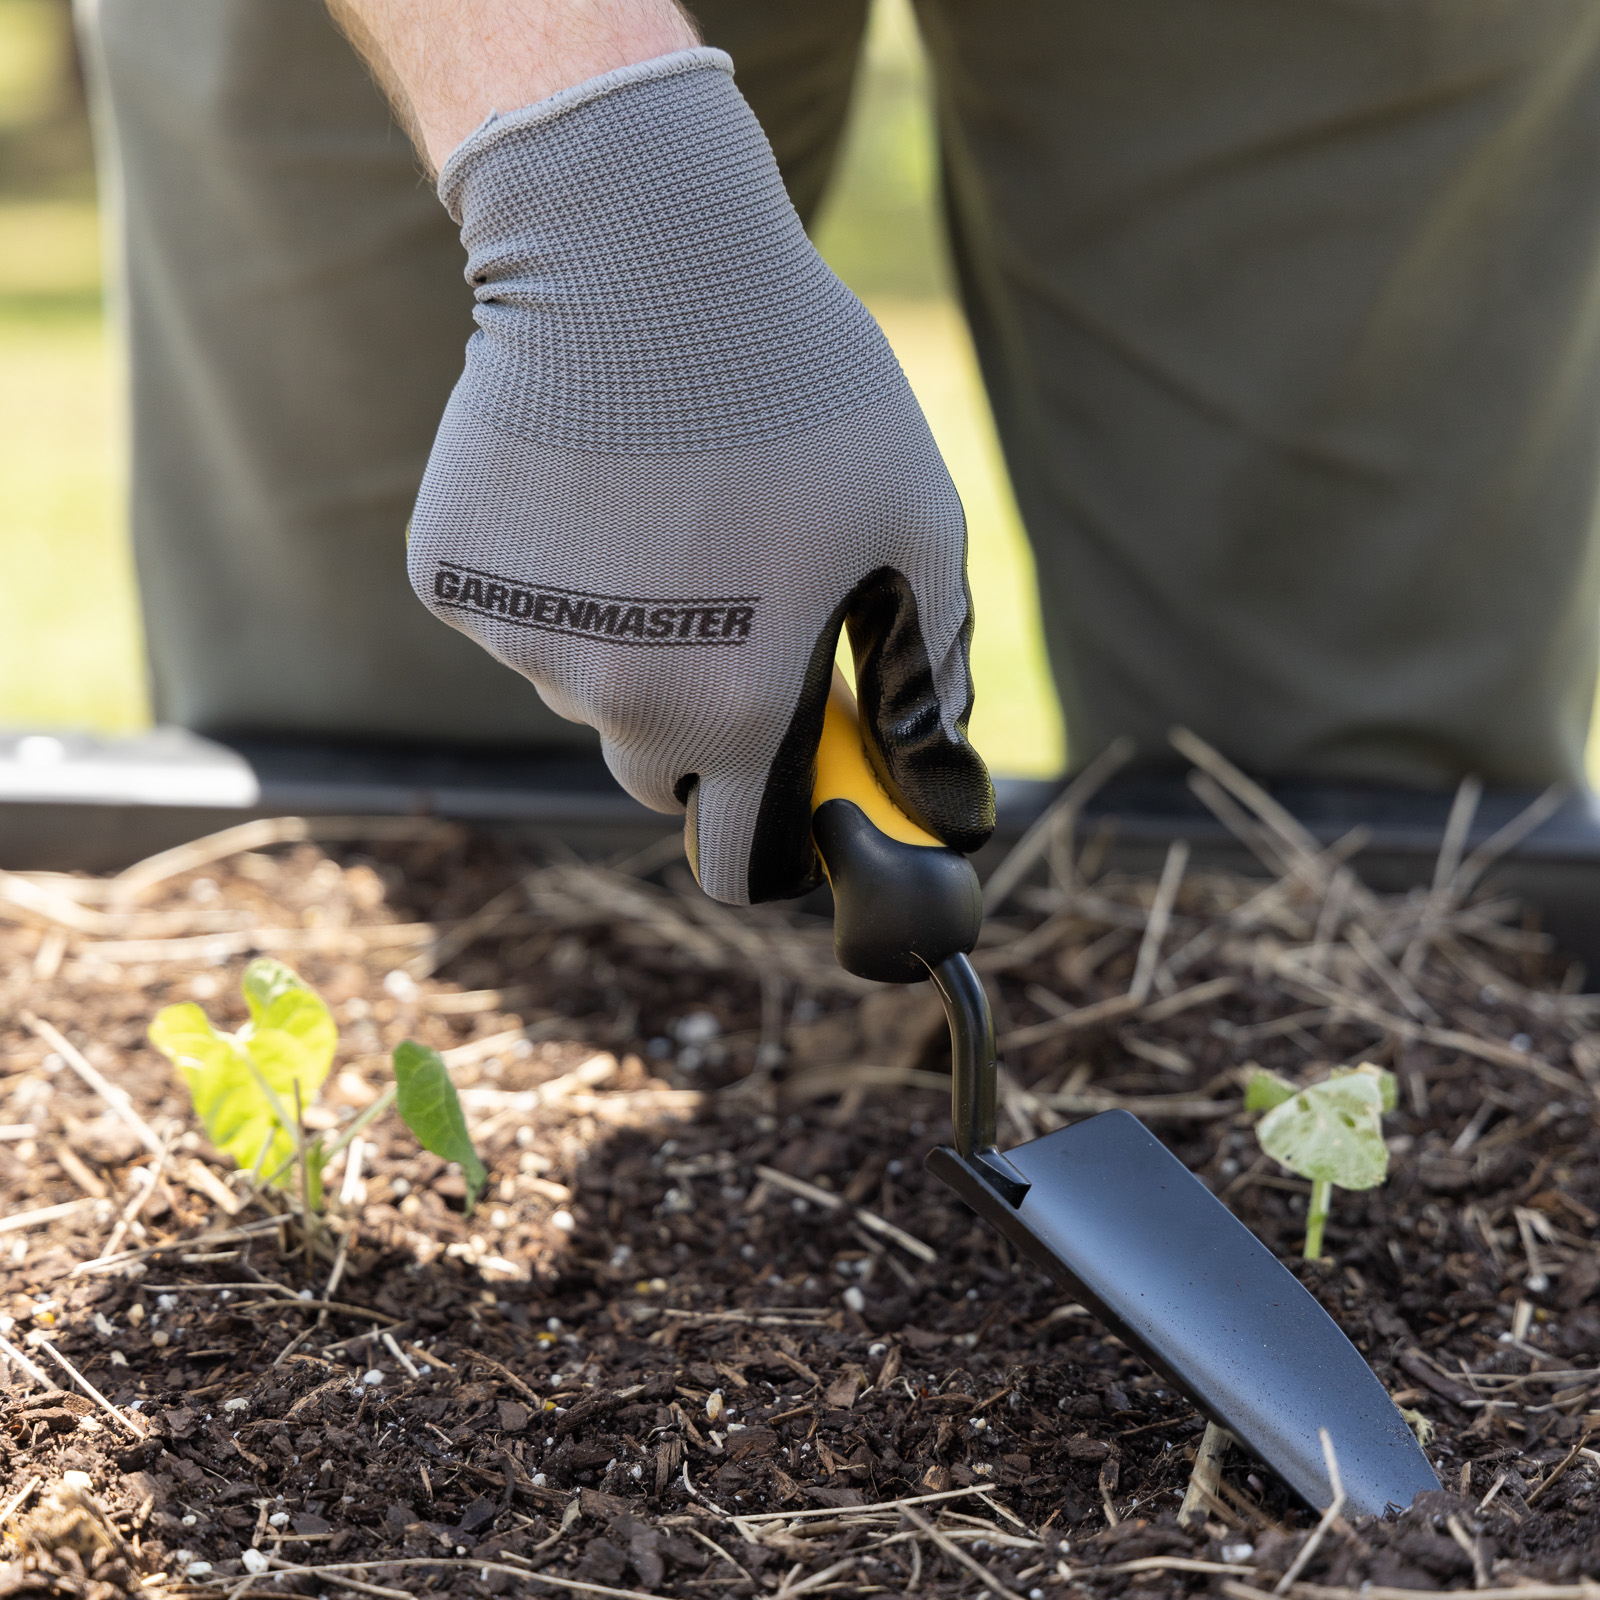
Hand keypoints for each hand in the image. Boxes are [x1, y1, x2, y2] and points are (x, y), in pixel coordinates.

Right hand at [407, 49, 992, 902]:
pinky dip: (551, 572)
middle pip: (653, 769)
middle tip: (733, 610)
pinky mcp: (452, 579)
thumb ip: (927, 666)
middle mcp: (615, 703)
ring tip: (663, 507)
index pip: (731, 858)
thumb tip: (938, 768)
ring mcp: (522, 644)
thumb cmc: (798, 388)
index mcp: (733, 711)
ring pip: (583, 683)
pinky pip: (516, 613)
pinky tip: (584, 480)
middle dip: (698, 720)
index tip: (779, 787)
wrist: (637, 252)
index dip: (761, 835)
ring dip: (625, 633)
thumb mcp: (914, 522)